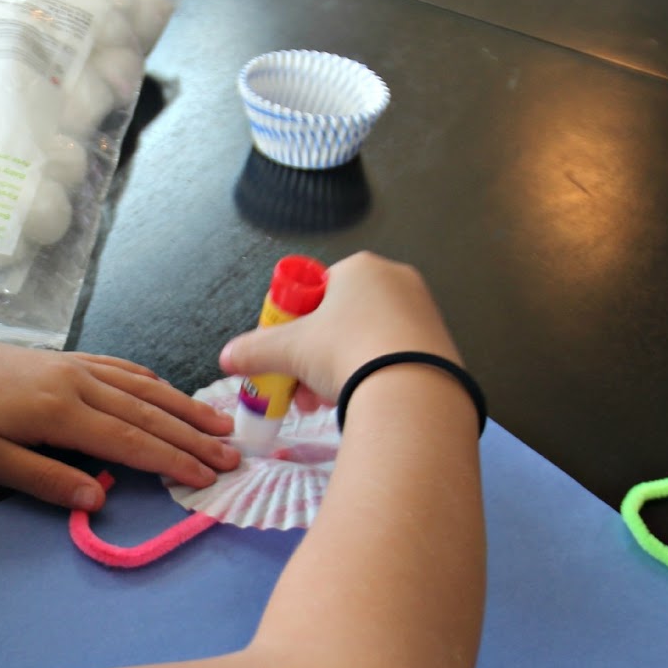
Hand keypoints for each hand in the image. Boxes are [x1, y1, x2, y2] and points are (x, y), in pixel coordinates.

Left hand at [0, 336, 239, 510]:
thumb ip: (46, 479)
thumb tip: (98, 500)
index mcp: (60, 412)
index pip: (131, 441)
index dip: (173, 460)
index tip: (210, 477)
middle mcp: (75, 383)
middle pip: (146, 412)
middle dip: (192, 435)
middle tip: (233, 454)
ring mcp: (69, 366)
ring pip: (139, 386)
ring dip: (180, 405)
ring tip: (216, 421)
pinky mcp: (58, 359)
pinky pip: (115, 366)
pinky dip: (147, 379)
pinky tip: (162, 387)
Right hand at [218, 252, 460, 404]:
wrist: (412, 392)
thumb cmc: (351, 353)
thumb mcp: (290, 350)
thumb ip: (255, 350)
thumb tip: (229, 357)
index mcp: (359, 267)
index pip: (316, 290)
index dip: (296, 324)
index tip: (288, 351)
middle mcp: (395, 280)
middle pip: (341, 320)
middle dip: (314, 356)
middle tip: (301, 384)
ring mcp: (422, 311)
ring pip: (366, 340)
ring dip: (338, 370)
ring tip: (324, 400)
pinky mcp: (438, 343)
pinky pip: (394, 357)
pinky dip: (373, 376)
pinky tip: (358, 401)